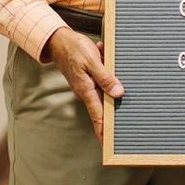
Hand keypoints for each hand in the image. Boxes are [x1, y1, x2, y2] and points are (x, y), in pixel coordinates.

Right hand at [44, 27, 123, 143]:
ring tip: (115, 78)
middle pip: (103, 105)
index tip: (108, 144)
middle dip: (114, 111)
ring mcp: (88, 83)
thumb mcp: (92, 61)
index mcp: (86, 90)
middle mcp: (87, 90)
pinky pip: (102, 75)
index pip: (98, 115)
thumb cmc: (74, 49)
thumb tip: (118, 93)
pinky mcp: (89, 75)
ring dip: (111, 82)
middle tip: (125, 124)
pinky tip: (105, 54)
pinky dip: (107, 67)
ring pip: (105, 88)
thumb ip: (105, 77)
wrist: (59, 40)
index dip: (103, 130)